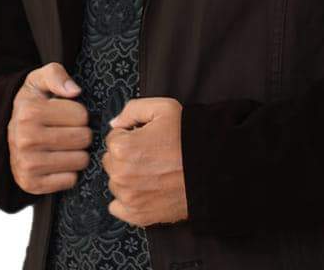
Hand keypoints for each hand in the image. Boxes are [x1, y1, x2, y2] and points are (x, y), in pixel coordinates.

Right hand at [7, 62, 91, 195]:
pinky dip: (70, 173)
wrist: (9, 135)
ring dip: (78, 153)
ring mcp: (27, 164)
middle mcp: (26, 139)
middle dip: (82, 133)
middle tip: (68, 131)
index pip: (81, 115)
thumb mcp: (39, 80)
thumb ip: (56, 75)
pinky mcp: (31, 184)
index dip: (79, 114)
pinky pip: (70, 181)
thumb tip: (75, 91)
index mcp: (30, 112)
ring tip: (64, 146)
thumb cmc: (32, 104)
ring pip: (80, 160)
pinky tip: (58, 163)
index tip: (66, 114)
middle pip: (83, 138)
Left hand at [101, 97, 188, 227]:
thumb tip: (115, 123)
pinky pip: (118, 207)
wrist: (212, 168)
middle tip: (150, 154)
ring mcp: (129, 198)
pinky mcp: (138, 215)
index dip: (131, 135)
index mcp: (123, 148)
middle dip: (126, 156)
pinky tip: (144, 189)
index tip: (146, 138)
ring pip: (116, 183)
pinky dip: (127, 199)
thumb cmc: (188, 137)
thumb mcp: (163, 108)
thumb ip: (133, 109)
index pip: (113, 138)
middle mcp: (121, 175)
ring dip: (127, 177)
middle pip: (111, 161)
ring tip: (152, 171)